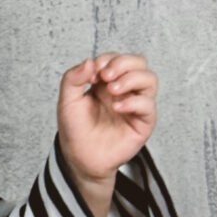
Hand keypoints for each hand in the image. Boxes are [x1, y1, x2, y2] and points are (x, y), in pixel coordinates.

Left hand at [57, 53, 157, 216]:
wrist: (80, 158)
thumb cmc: (75, 129)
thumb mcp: (67, 100)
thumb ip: (73, 78)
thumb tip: (89, 61)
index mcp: (107, 82)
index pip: (117, 58)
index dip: (106, 60)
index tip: (91, 75)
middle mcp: (124, 90)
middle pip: (138, 62)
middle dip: (122, 63)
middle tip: (105, 76)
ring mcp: (135, 105)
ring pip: (149, 79)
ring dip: (131, 78)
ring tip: (112, 90)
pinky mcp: (143, 122)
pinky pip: (148, 105)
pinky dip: (134, 102)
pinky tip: (118, 107)